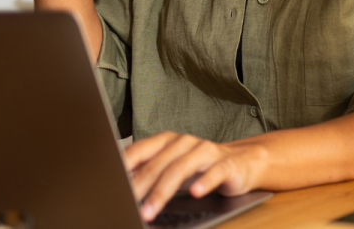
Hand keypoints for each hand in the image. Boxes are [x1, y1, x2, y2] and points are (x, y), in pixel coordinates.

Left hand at [124, 132, 266, 221]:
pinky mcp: (227, 164)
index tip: (110, 184)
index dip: (123, 167)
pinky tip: (196, 193)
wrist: (243, 162)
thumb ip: (147, 171)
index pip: (140, 151)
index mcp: (167, 141)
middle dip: (140, 187)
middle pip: (158, 164)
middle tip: (126, 205)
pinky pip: (215, 172)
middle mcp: (185, 143)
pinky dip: (205, 182)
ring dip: (163, 192)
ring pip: (181, 169)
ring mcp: (207, 151)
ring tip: (150, 210)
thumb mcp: (171, 168)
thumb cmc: (200, 167)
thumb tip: (116, 184)